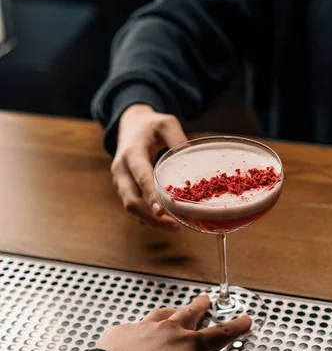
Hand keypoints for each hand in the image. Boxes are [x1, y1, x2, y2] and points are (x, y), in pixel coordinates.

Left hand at [97, 296, 266, 350]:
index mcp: (190, 345)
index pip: (220, 333)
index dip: (236, 327)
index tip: (245, 320)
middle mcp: (168, 330)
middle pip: (190, 314)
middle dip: (202, 307)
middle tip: (207, 300)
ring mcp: (143, 329)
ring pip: (163, 314)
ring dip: (174, 311)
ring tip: (176, 310)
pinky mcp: (121, 334)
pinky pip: (135, 324)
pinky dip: (142, 326)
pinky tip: (139, 329)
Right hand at [112, 104, 186, 229]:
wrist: (129, 125)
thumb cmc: (150, 125)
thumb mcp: (166, 123)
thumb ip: (178, 138)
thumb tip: (192, 160)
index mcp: (131, 152)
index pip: (140, 177)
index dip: (150, 196)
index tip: (161, 212)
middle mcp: (121, 169)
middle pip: (131, 200)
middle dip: (151, 217)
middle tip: (175, 226)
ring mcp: (120, 180)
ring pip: (130, 207)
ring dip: (151, 220)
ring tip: (174, 226)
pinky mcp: (124, 188)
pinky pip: (133, 206)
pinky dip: (147, 217)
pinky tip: (164, 223)